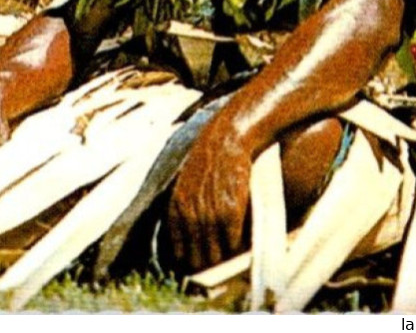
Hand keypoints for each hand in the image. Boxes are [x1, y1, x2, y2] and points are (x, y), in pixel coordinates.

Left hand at [168, 120, 251, 270]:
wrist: (226, 140)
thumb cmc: (208, 162)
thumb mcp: (186, 184)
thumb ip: (185, 208)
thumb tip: (190, 236)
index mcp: (176, 207)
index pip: (177, 248)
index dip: (186, 262)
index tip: (194, 271)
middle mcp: (190, 214)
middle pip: (196, 256)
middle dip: (205, 266)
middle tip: (214, 275)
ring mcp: (210, 214)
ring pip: (216, 254)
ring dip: (223, 262)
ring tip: (228, 268)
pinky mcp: (231, 212)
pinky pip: (232, 242)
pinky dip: (236, 250)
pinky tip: (240, 251)